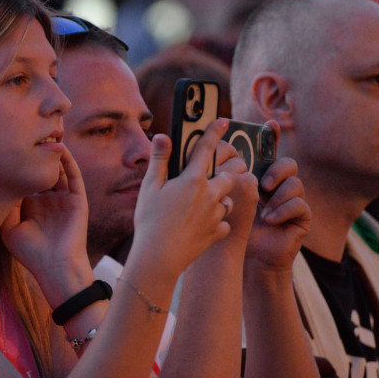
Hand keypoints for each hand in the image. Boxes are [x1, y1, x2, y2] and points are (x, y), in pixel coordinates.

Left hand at [1, 146, 92, 302]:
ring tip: (45, 135)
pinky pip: (73, 176)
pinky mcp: (77, 200)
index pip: (25, 180)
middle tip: (27, 134)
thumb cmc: (30, 253)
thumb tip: (0, 182)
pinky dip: (68, 162)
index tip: (7, 147)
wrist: (55, 267)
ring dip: (53, 155)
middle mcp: (48, 201)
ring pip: (58, 171)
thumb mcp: (9, 227)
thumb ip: (6, 205)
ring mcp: (63, 200)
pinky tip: (61, 149)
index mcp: (32, 207)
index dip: (18, 165)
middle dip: (36, 156)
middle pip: (42, 172)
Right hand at [131, 119, 238, 276]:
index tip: (222, 120)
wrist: (159, 257)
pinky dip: (217, 222)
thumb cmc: (150, 221)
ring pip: (228, 200)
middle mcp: (209, 194)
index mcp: (192, 180)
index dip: (215, 131)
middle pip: (228, 175)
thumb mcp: (150, 187)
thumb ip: (159, 160)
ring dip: (220, 199)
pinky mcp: (217, 233)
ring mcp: (215, 215)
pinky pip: (224, 223)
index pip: (207, 148)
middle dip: (224, 173)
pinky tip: (203, 225)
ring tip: (204, 204)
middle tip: (209, 178)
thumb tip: (161, 136)